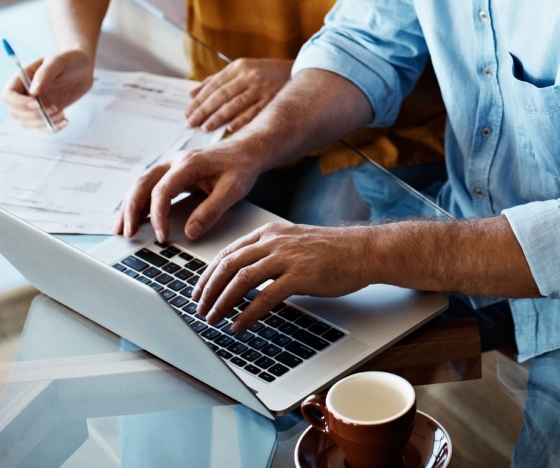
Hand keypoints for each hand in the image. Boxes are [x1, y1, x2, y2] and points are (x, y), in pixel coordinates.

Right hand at [0, 50, 92, 129]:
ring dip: (43, 122)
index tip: (37, 103)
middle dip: (34, 115)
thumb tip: (33, 92)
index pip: (8, 95)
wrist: (83, 66)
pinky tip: (65, 120)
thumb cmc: (68, 59)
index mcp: (22, 78)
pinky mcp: (46, 112)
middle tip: (55, 108)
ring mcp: (35, 105)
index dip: (18, 103)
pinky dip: (51, 128)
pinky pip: (42, 127)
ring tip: (62, 114)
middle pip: (15, 112)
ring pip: (27, 122)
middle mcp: (25, 93)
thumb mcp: (58, 61)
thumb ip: (45, 74)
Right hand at [113, 143, 264, 242]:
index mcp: (188, 164)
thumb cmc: (240, 167)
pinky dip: (139, 201)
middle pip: (143, 184)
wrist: (246, 150)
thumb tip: (190, 232)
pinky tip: (136, 217)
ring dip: (130, 205)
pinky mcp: (173, 173)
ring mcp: (171, 166)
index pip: (163, 190)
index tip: (161, 236)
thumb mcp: (232, 190)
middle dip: (131, 209)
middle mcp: (175, 162)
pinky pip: (150, 186)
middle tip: (126, 233)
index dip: (158, 215)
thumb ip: (211, 211)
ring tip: (122, 228)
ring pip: (142, 183)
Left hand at [185, 58, 292, 131]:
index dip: (199, 100)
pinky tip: (230, 129)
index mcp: (239, 67)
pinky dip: (242, 120)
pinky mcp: (274, 98)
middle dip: (204, 110)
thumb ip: (216, 80)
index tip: (187, 113)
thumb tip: (192, 93)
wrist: (296, 70)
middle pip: (222, 95)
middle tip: (191, 123)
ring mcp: (263, 87)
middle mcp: (249, 75)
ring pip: (236, 104)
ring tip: (206, 127)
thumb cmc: (264, 73)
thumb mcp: (241, 70)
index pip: (214, 85)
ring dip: (219, 117)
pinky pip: (255, 111)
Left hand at [191, 223, 373, 331]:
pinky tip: (239, 325)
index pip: (228, 252)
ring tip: (213, 319)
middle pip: (229, 265)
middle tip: (200, 308)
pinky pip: (265, 297)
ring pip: (242, 280)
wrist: (361, 251)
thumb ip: (269, 253)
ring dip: (223, 302)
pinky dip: (247, 313)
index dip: (208, 274)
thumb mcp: (293, 243)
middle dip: (209, 290)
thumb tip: (246, 274)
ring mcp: (286, 258)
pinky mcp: (299, 276)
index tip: (198, 291)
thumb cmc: (331, 250)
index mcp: (269, 233)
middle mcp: (274, 242)